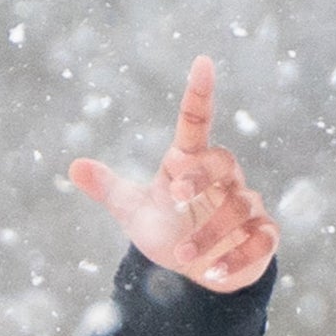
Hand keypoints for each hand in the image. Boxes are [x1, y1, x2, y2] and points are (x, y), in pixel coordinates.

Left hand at [68, 57, 278, 291]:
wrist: (195, 271)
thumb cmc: (166, 230)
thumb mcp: (132, 211)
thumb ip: (108, 188)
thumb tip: (73, 166)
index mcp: (189, 163)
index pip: (196, 121)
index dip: (200, 92)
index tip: (202, 62)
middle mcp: (223, 178)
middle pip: (223, 160)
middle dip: (200, 177)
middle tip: (175, 198)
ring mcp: (246, 205)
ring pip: (238, 206)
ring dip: (208, 233)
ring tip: (182, 256)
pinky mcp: (262, 236)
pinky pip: (261, 239)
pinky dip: (238, 257)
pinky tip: (212, 273)